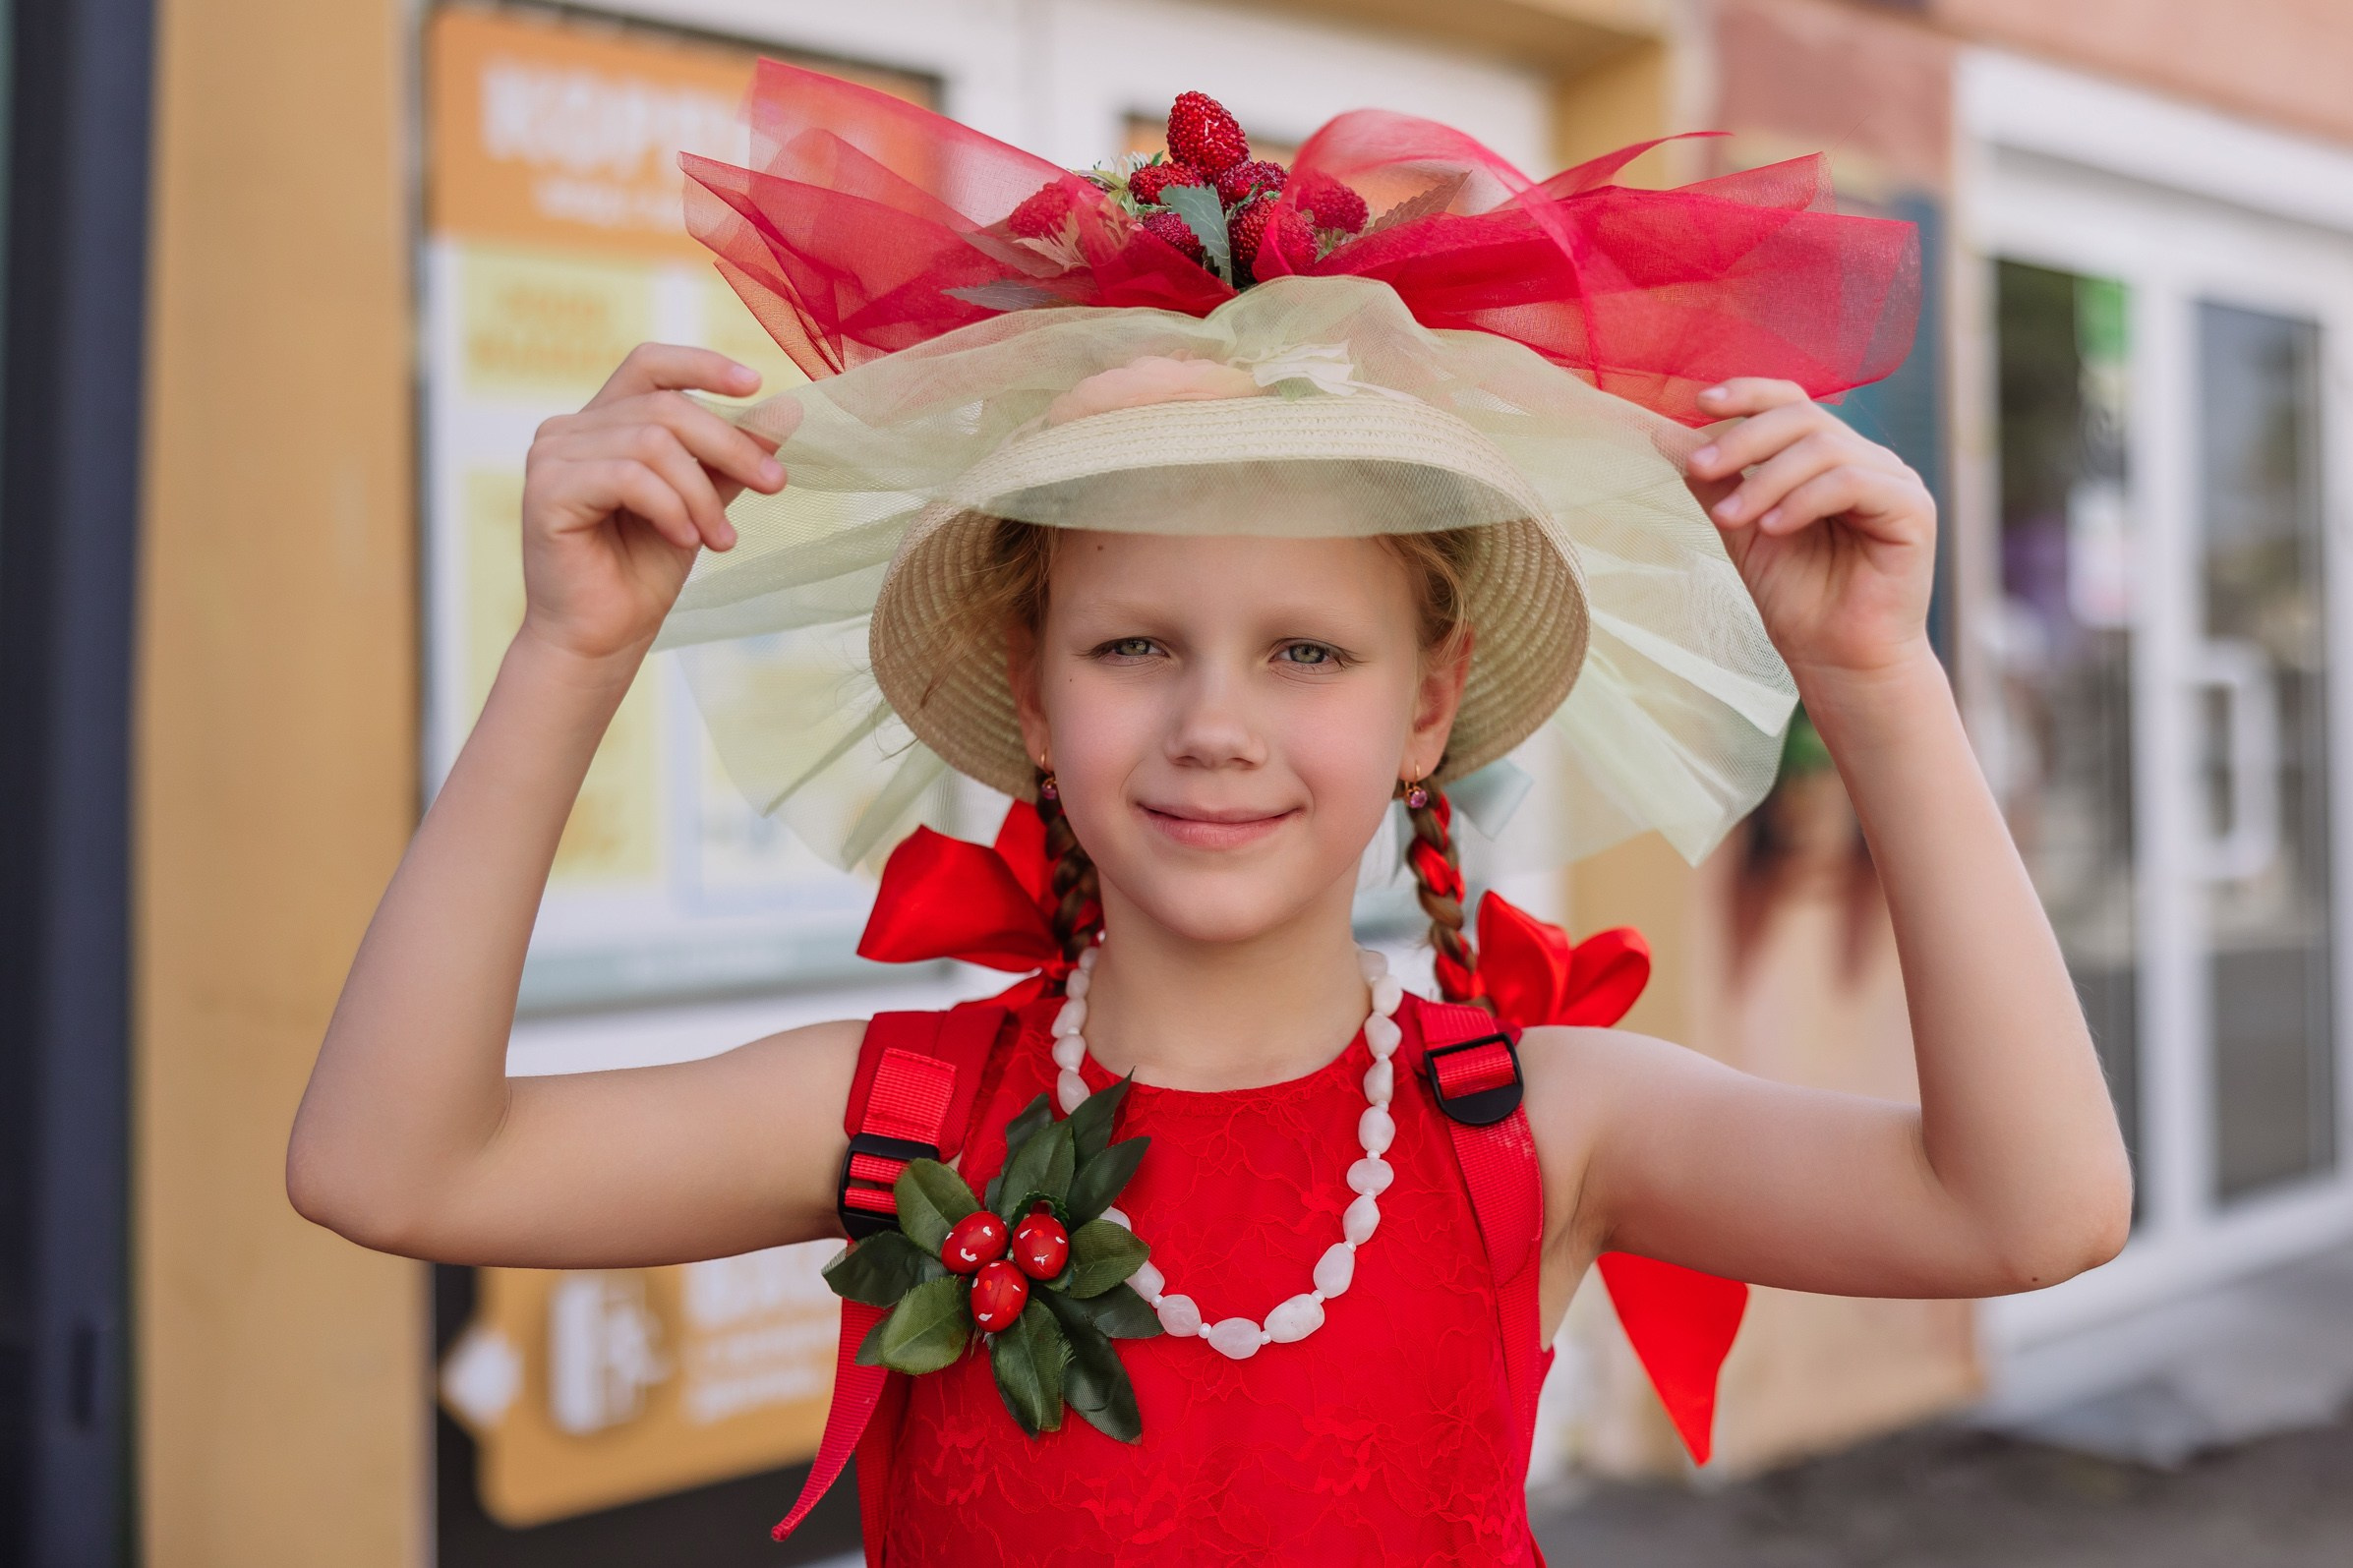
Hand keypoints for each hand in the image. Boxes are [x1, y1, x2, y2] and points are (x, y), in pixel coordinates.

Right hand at [517, 344, 798, 663]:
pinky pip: (628, 476)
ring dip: (702, 494)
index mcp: (603, 422)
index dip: (702, 365)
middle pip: (666, 407)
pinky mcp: (547, 489)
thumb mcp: (702, 502)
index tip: (755, 384)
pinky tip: (686, 540)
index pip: (650, 365)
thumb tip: (787, 411)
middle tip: (774, 484)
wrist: (603, 636)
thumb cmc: (644, 571)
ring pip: (653, 443)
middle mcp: (570, 430)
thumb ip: (731, 456)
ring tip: (721, 539)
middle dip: (730, 446)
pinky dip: (670, 507)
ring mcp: (552, 456)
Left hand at [1684, 379, 1936, 683]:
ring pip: (1824, 447)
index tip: (1699, 403)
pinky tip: (1773, 527)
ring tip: (1730, 518)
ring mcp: (1895, 482)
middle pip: (1804, 417)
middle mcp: (1867, 461)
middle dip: (1743, 440)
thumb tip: (1666, 435)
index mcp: (1831, 458)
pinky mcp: (1912, 510)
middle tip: (1697, 469)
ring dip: (1765, 478)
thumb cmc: (1798, 598)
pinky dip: (1803, 499)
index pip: (1793, 402)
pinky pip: (1852, 482)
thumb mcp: (1742, 528)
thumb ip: (1716, 482)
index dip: (1748, 393)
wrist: (1836, 660)